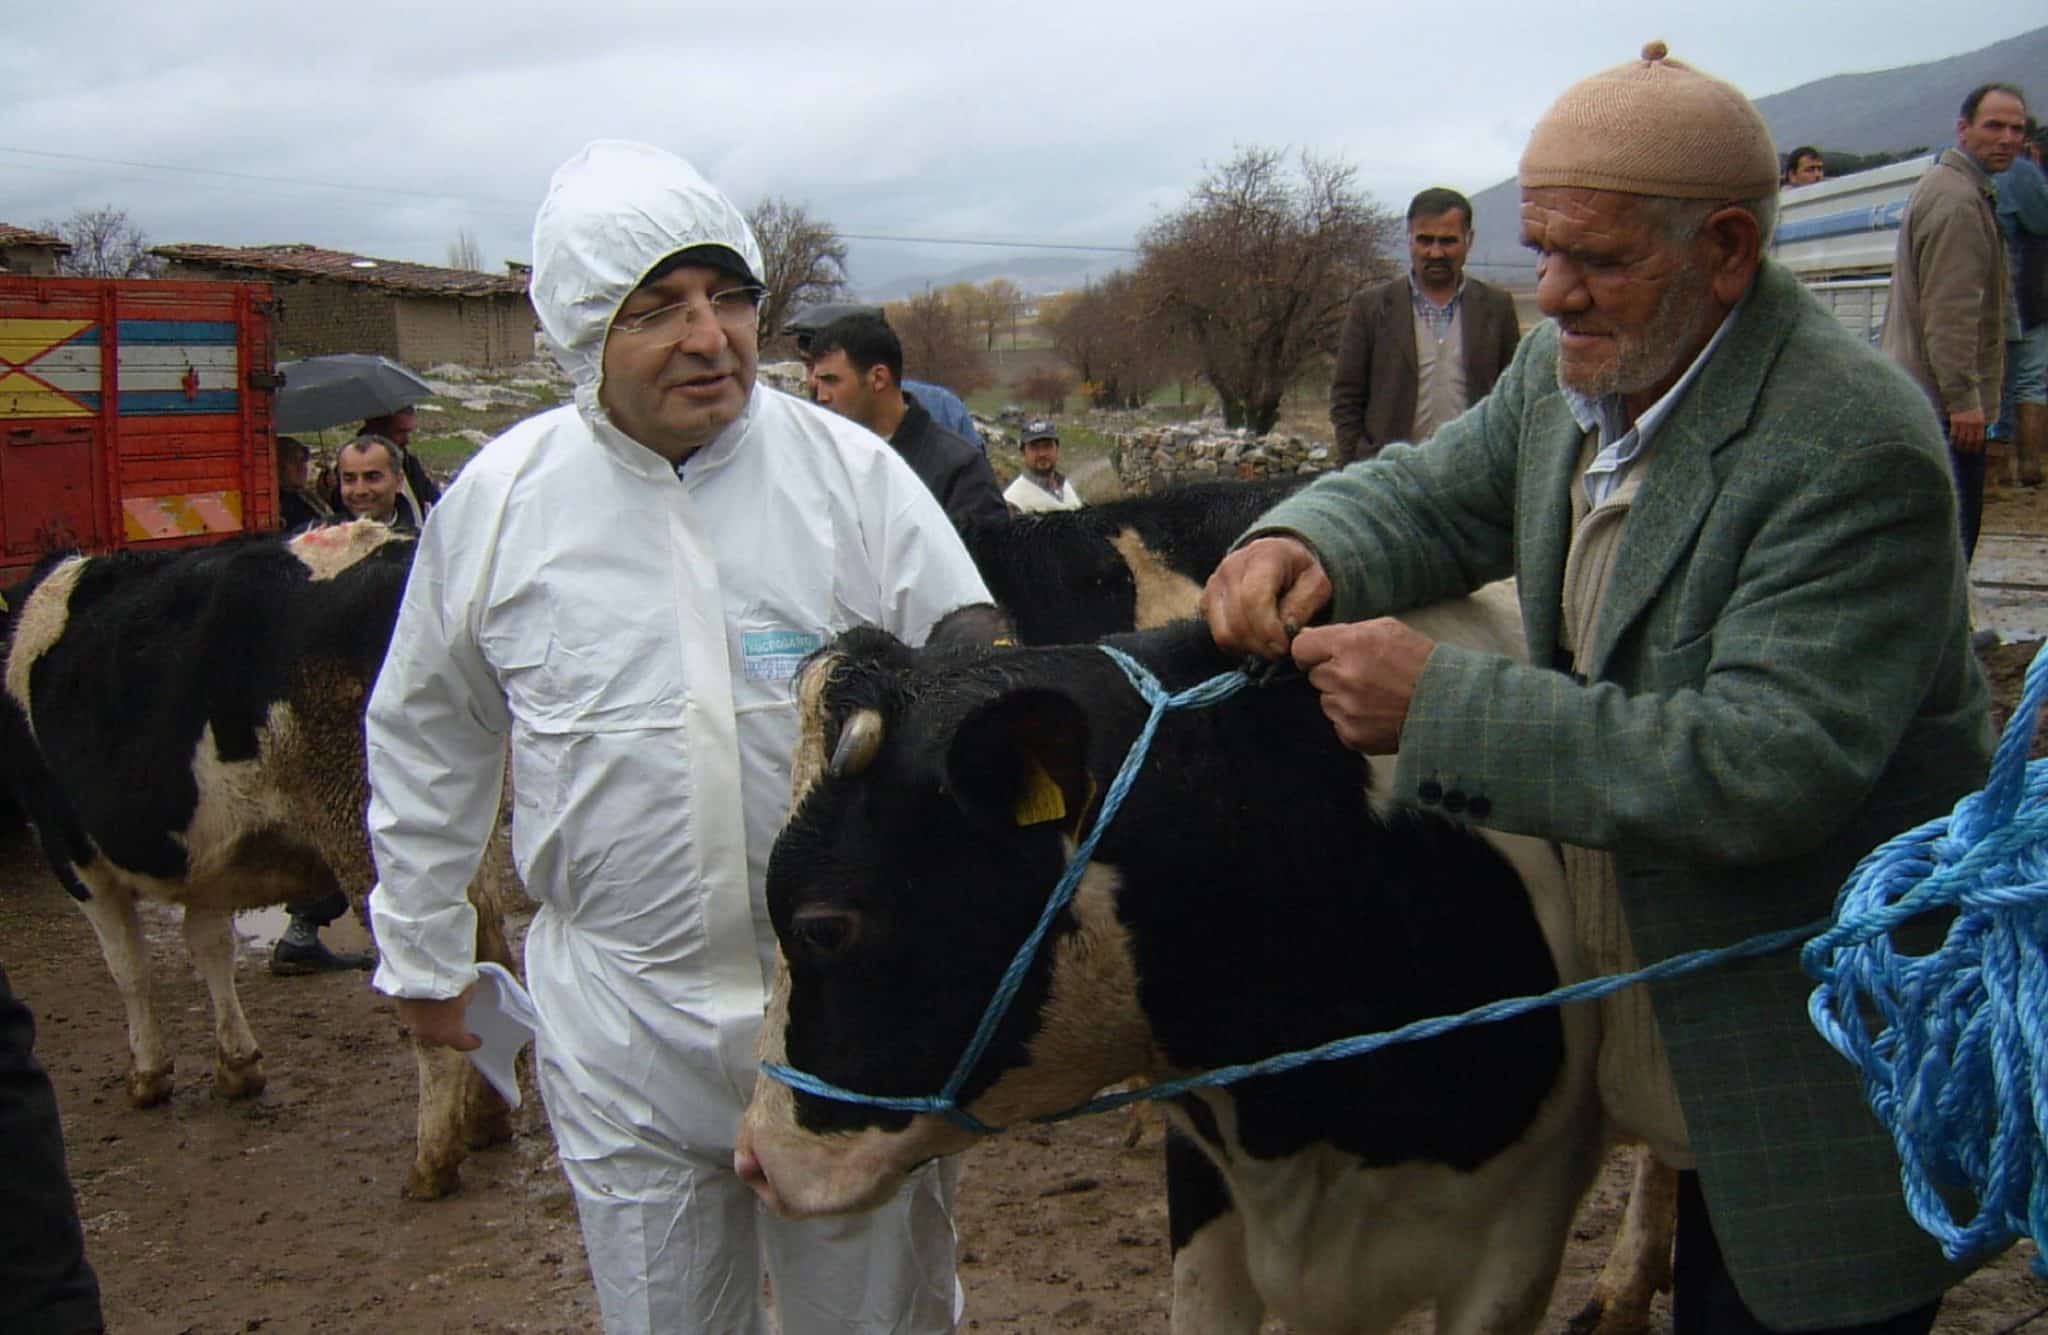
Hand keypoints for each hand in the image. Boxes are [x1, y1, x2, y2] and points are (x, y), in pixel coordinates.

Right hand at [395, 987, 480, 1051]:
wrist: (417, 973)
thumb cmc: (448, 984)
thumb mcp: (467, 992)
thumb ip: (467, 1000)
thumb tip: (466, 999)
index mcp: (450, 1032)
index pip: (463, 1044)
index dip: (472, 1043)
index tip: (477, 1040)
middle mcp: (431, 1034)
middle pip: (442, 1038)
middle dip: (449, 1031)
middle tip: (456, 1021)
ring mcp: (413, 1026)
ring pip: (426, 1029)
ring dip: (433, 1023)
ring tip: (438, 1011)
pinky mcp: (402, 1014)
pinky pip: (414, 1019)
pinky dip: (420, 1014)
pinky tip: (424, 1004)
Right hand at [1202, 537, 1333, 659]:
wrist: (1277, 558)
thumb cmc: (1299, 573)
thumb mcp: (1317, 584)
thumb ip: (1303, 606)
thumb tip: (1287, 631)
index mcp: (1262, 556)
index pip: (1253, 598)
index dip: (1268, 629)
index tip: (1284, 646)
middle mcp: (1231, 567)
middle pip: (1238, 621)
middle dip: (1262, 645)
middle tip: (1282, 651)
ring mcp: (1214, 585)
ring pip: (1224, 633)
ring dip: (1250, 649)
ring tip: (1269, 648)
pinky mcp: (1206, 602)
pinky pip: (1217, 636)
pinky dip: (1237, 647)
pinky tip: (1256, 642)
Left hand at [1291, 619, 1436, 753]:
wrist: (1447, 702)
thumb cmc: (1419, 661)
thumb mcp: (1386, 629)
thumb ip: (1344, 631)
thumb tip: (1307, 635)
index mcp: (1349, 645)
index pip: (1301, 648)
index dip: (1311, 651)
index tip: (1320, 654)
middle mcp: (1343, 677)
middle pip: (1313, 675)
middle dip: (1331, 673)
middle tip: (1361, 675)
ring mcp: (1346, 709)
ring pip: (1325, 701)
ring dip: (1341, 697)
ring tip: (1373, 694)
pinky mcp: (1352, 734)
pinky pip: (1337, 723)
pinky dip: (1351, 719)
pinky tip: (1375, 712)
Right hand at [1950, 408, 1986, 453]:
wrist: (1965, 400)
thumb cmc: (1973, 409)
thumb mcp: (1980, 417)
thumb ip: (1981, 426)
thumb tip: (1980, 438)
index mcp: (1980, 423)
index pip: (1979, 439)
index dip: (1977, 446)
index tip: (1975, 450)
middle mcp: (1972, 424)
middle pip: (1970, 441)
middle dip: (1968, 448)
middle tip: (1966, 451)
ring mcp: (1963, 423)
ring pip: (1961, 439)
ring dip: (1960, 445)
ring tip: (1959, 448)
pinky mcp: (1955, 422)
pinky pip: (1953, 434)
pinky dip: (1952, 440)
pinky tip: (1952, 443)